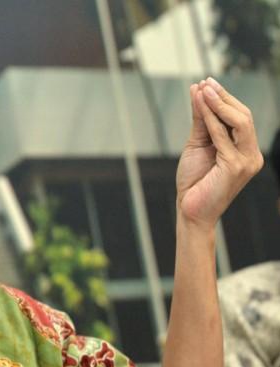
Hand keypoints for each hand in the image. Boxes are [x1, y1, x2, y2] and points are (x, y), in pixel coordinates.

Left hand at [176, 77, 262, 226]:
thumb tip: (199, 90)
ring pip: (239, 123)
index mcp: (246, 150)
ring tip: (203, 89)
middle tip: (206, 82)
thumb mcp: (198, 144)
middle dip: (223, 97)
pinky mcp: (236, 167)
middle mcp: (252, 155)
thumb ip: (201, 120)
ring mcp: (246, 161)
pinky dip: (211, 119)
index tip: (207, 83)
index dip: (225, 99)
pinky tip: (200, 106)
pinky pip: (223, 137)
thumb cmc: (194, 180)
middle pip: (243, 117)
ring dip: (219, 103)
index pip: (241, 118)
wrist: (190, 210)